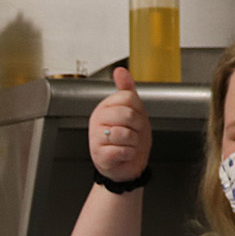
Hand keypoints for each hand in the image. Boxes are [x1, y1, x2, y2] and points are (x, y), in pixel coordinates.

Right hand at [89, 67, 150, 182]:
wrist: (126, 164)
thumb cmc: (129, 138)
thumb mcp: (132, 111)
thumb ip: (126, 90)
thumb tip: (120, 71)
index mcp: (105, 107)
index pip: (128, 97)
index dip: (138, 109)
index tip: (134, 118)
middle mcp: (97, 120)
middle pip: (127, 114)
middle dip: (138, 127)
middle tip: (132, 133)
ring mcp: (96, 138)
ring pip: (126, 133)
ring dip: (134, 142)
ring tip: (127, 144)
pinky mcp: (100, 155)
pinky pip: (123, 150)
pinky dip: (129, 154)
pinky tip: (123, 154)